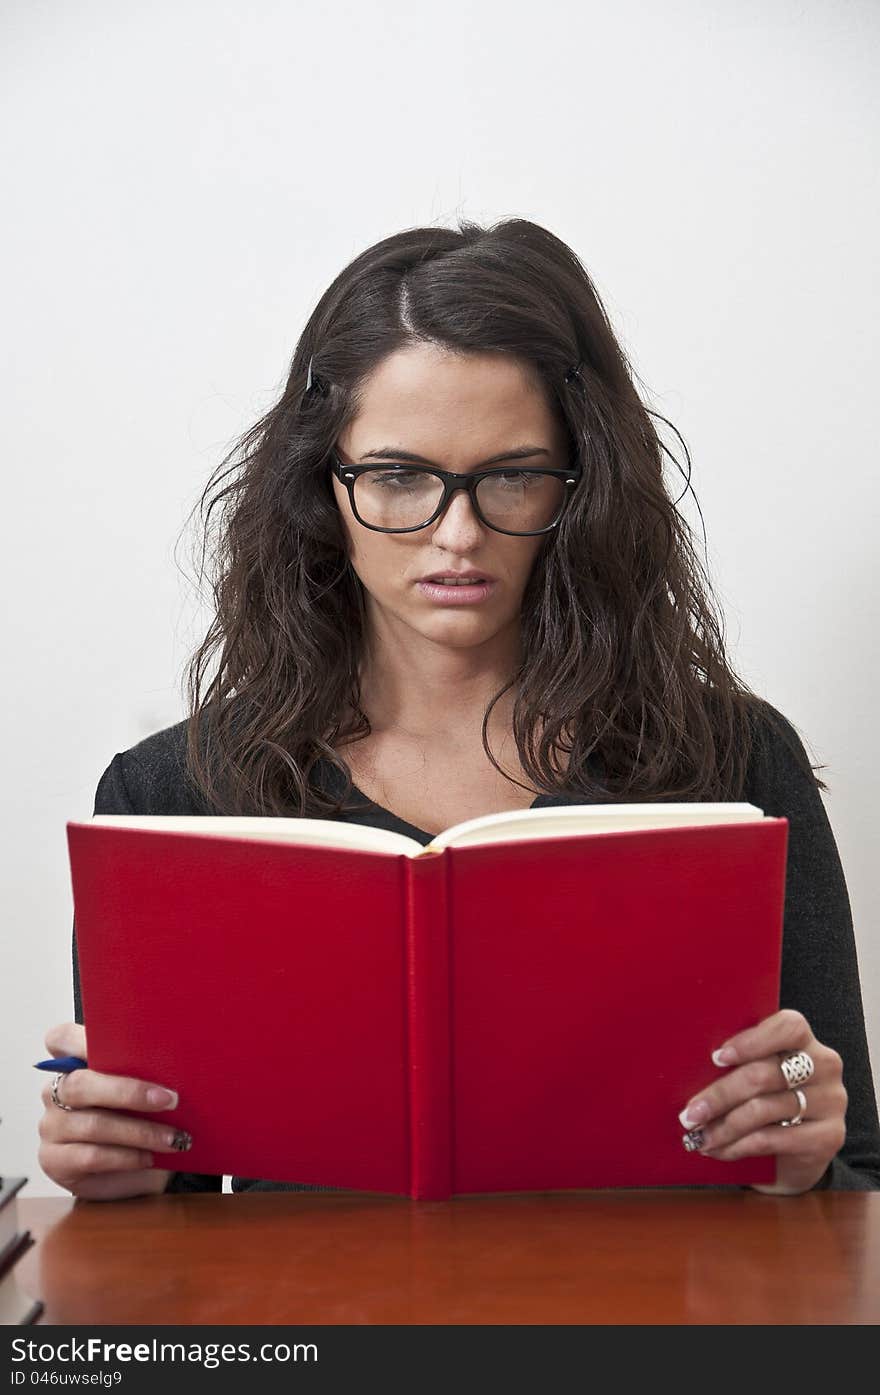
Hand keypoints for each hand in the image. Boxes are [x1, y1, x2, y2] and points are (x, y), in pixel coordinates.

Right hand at [38, 1022, 191, 1200]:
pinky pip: (91, 1156)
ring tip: (172, 1138)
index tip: (120, 1044)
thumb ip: (142, 1071)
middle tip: (169, 1100)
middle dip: (130, 1092)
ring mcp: (52, 1127)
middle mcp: (56, 1093)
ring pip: (93, 1124)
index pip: (63, 1039)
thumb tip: (175, 1062)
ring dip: (139, 1132)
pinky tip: (149, 1157)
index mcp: (73, 1065)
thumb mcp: (142, 1092)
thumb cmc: (137, 1122)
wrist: (132, 1176)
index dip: (82, 1039)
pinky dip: (127, 1156)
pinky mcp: (55, 1161)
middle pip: (82, 1085)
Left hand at [677, 1009, 846, 1194]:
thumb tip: (688, 1068)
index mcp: (804, 1040)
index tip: (716, 1058)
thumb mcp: (756, 1077)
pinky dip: (738, 1146)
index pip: (789, 1026)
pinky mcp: (829, 1136)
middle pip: (765, 1074)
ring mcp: (831, 1101)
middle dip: (720, 1095)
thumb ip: (738, 1064)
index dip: (752, 1041)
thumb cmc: (766, 1103)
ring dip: (724, 1126)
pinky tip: (719, 1150)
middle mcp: (824, 1066)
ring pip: (764, 1109)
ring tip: (698, 1135)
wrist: (795, 1154)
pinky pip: (773, 1139)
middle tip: (690, 1113)